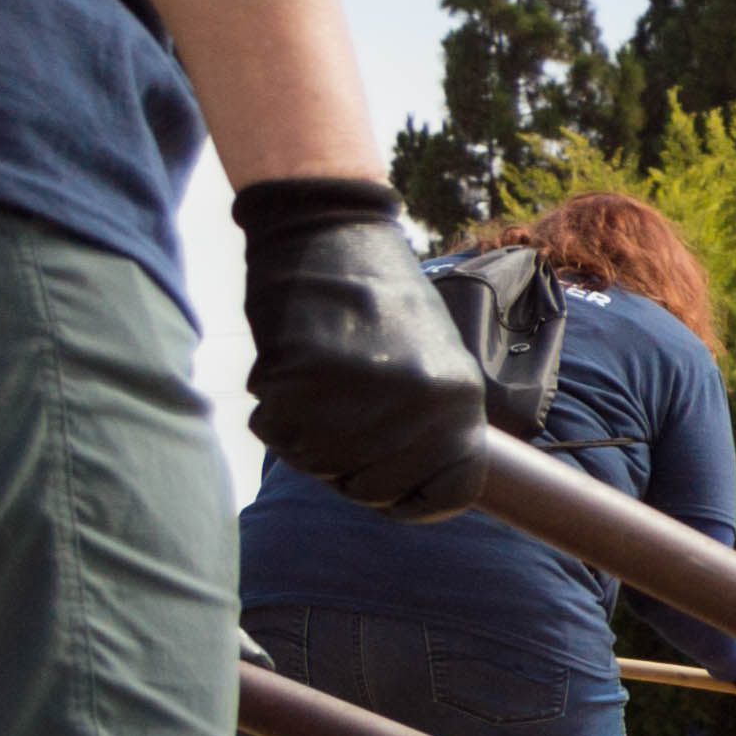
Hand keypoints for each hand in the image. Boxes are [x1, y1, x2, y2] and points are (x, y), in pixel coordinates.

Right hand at [235, 180, 488, 519]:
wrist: (330, 234)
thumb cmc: (378, 300)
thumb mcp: (433, 362)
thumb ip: (431, 425)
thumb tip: (415, 490)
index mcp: (461, 401)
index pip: (450, 494)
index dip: (413, 502)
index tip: (389, 488)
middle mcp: (420, 407)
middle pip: (374, 490)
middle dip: (347, 467)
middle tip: (335, 418)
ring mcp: (362, 398)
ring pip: (320, 466)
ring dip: (306, 437)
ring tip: (315, 384)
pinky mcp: (303, 384)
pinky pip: (279, 435)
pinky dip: (273, 413)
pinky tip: (287, 372)